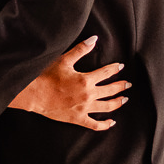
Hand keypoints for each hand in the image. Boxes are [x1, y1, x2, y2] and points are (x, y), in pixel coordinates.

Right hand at [9, 37, 129, 130]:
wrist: (34, 94)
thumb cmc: (47, 76)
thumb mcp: (64, 60)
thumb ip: (80, 49)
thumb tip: (94, 39)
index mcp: (86, 80)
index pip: (106, 73)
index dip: (115, 69)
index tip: (120, 67)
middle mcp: (88, 95)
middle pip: (111, 90)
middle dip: (121, 86)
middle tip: (128, 84)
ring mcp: (84, 108)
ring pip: (107, 107)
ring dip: (118, 102)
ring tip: (124, 99)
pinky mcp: (78, 119)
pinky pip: (95, 124)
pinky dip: (105, 124)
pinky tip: (111, 122)